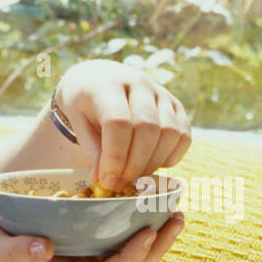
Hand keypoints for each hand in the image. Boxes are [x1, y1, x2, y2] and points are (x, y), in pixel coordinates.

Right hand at [0, 212, 185, 261]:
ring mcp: (82, 255)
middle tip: (176, 218)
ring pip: (127, 252)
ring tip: (173, 211)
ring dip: (154, 236)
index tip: (147, 232)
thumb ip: (17, 251)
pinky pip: (114, 235)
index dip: (131, 257)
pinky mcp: (81, 239)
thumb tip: (45, 247)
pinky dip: (133, 222)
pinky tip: (144, 200)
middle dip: (156, 247)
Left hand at [55, 59, 191, 191]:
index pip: (119, 122)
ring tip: (134, 176)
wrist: (99, 77)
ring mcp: (161, 93)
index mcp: (108, 85)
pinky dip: (171, 156)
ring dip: (153, 162)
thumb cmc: (84, 102)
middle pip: (147, 128)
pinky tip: (152, 164)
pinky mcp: (175, 104)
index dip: (116, 156)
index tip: (108, 180)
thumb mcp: (78, 122)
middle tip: (120, 183)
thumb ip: (92, 150)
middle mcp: (138, 83)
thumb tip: (105, 180)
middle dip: (135, 164)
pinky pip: (183, 134)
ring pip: (169, 132)